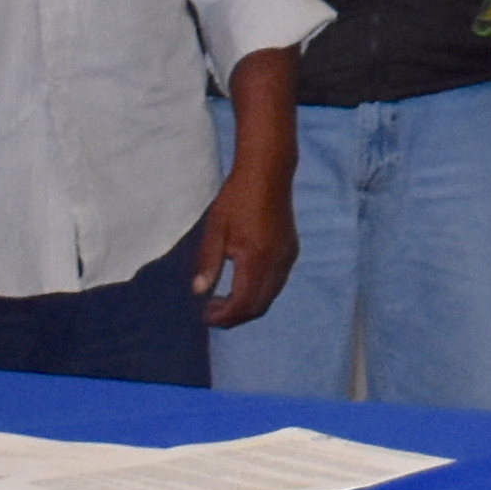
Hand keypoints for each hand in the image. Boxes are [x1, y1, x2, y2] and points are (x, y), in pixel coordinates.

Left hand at [196, 157, 297, 326]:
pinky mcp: (291, 251)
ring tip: (224, 300)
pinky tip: (242, 283)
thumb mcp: (215, 230)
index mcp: (256, 259)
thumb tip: (199, 292)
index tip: (204, 315)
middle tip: (211, 310)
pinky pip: (277, 283)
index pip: (242, 303)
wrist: (268, 173)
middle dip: (235, 316)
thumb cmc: (236, 198)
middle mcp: (277, 264)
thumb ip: (208, 263)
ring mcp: (287, 258)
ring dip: (248, 305)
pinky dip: (260, 292)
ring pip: (270, 297)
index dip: (223, 316)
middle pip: (259, 306)